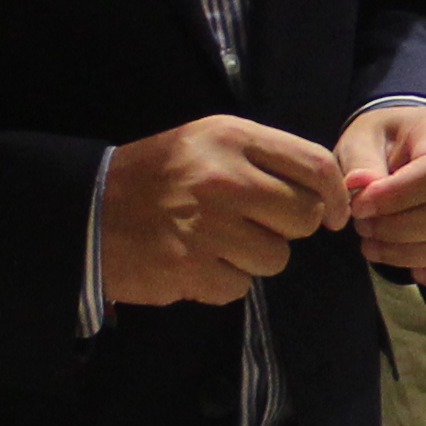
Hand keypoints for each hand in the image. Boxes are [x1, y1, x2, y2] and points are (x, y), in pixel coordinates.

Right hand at [97, 113, 346, 308]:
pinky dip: (223, 281)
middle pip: (304, 217)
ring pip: (276, 257)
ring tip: (218, 241)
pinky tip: (197, 261)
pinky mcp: (191, 270)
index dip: (336, 195)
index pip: (314, 165)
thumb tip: (329, 191)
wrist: (88, 211)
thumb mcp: (208, 143)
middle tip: (257, 224)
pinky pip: (240, 287)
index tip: (336, 214)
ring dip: (254, 257)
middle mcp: (224, 179)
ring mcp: (207, 227)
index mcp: (231, 138)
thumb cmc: (158, 175)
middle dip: (288, 228)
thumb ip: (265, 159)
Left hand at [339, 100, 425, 292]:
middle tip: (363, 228)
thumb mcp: (362, 137)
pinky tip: (417, 273)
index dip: (397, 196)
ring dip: (415, 255)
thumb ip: (360, 160)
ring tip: (375, 247)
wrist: (411, 147)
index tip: (360, 206)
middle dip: (401, 230)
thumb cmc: (386, 142)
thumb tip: (362, 185)